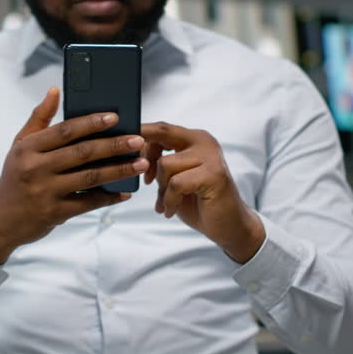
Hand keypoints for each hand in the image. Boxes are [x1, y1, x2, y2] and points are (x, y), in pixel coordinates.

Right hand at [0, 87, 149, 264]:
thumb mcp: (20, 145)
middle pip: (82, 153)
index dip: (91, 123)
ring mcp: (45, 192)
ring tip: (141, 163)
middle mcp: (35, 168)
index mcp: (28, 148)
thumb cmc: (15, 176)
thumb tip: (55, 90)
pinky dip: (108, 198)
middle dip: (113, 145)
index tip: (114, 117)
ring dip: (118, 170)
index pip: (64, 131)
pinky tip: (125, 192)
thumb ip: (39, 118)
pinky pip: (87, 203)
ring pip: (90, 178)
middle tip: (137, 139)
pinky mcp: (54, 213)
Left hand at [141, 122, 265, 262]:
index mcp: (193, 139)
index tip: (124, 153)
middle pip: (162, 132)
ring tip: (165, 203)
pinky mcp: (214, 174)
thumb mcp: (174, 177)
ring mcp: (210, 156)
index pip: (160, 128)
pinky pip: (176, 184)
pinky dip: (169, 200)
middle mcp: (203, 141)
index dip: (138, 136)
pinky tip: (171, 210)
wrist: (228, 225)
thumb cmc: (198, 201)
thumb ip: (159, 162)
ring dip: (160, 189)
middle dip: (143, 151)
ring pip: (165, 164)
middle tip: (141, 176)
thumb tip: (129, 154)